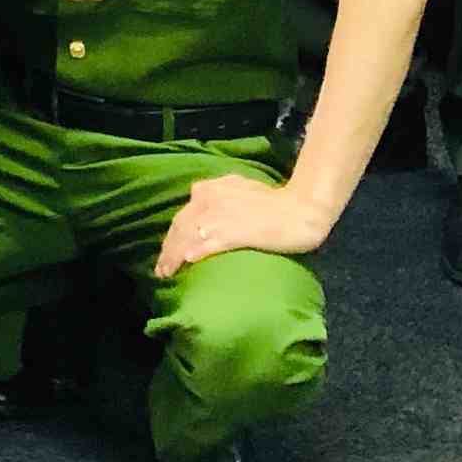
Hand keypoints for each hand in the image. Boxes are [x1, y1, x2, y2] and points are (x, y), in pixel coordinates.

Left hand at [154, 171, 333, 277]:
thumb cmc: (274, 201)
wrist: (301, 208)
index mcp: (210, 189)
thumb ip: (219, 193)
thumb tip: (201, 199)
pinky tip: (189, 262)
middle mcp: (210, 200)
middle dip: (167, 250)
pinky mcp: (236, 232)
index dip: (171, 236)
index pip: (182, 216)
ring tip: (167, 274)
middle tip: (160, 271)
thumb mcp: (240, 188)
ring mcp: (221, 216)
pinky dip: (198, 252)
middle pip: (180, 228)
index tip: (166, 252)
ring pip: (189, 238)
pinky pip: (211, 244)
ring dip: (175, 257)